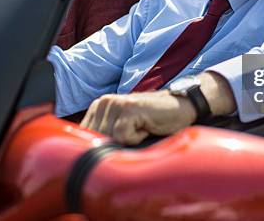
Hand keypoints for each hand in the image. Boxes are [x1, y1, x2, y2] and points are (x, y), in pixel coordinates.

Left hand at [80, 90, 196, 144]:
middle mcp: (104, 102)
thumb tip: (86, 161)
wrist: (180, 107)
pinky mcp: (128, 109)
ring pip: (108, 139)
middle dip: (114, 145)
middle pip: (95, 140)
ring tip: (140, 129)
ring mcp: (115, 104)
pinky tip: (146, 127)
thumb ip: (105, 136)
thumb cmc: (153, 122)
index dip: (99, 148)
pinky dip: (137, 138)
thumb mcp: (124, 128)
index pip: (83, 137)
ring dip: (127, 141)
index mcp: (98, 106)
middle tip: (134, 135)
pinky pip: (123, 136)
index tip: (117, 145)